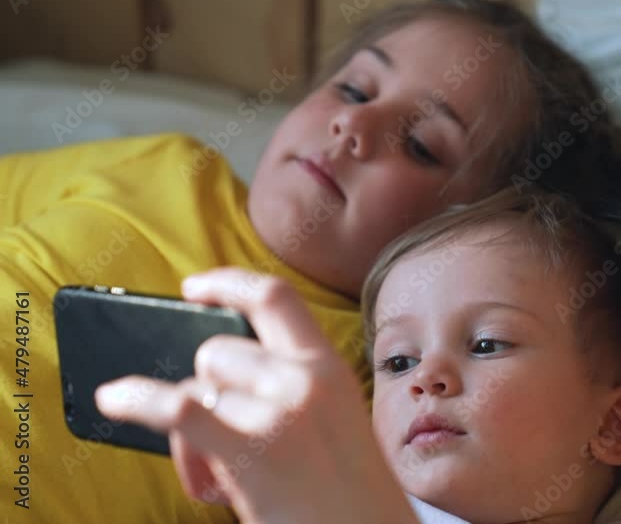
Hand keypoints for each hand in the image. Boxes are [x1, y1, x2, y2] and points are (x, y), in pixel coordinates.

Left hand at [96, 268, 416, 523]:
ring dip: (187, 428)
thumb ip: (289, 391)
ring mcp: (279, 412)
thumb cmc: (349, 494)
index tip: (196, 288)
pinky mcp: (252, 451)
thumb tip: (215, 390)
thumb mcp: (334, 421)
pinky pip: (178, 408)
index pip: (275, 299)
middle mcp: (305, 380)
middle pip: (217, 351)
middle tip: (216, 440)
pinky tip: (114, 400)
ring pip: (197, 386)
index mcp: (330, 369)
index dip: (230, 283)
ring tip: (214, 477)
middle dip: (201, 390)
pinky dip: (137, 400)